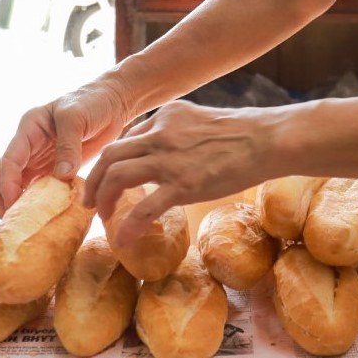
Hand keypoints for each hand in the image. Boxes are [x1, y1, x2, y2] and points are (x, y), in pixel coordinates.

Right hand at [0, 79, 135, 216]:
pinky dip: (37, 202)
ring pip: (15, 185)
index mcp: (28, 129)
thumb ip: (68, 145)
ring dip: (16, 203)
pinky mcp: (53, 169)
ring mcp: (39, 158)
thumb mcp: (77, 117)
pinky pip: (38, 189)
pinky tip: (43, 216)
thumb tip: (61, 176)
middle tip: (11, 221)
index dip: (7, 184)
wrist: (112, 103)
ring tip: (24, 224)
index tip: (14, 204)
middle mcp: (28, 145)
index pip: (9, 160)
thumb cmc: (92, 102)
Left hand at [83, 100, 273, 245]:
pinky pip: (144, 208)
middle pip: (110, 155)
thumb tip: (168, 150)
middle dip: (94, 179)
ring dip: (103, 198)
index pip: (128, 138)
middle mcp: (161, 134)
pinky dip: (129, 226)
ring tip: (102, 217)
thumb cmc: (243, 132)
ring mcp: (170, 160)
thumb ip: (179, 131)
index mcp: (166, 117)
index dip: (114, 161)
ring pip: (117, 176)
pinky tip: (123, 240)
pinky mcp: (183, 185)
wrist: (267, 139)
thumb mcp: (201, 120)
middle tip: (90, 200)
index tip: (110, 178)